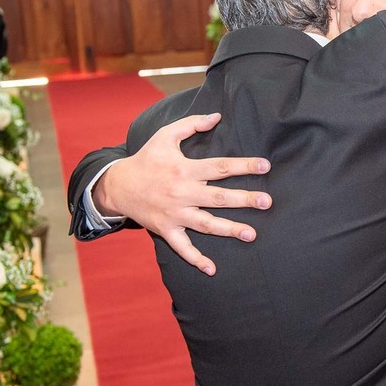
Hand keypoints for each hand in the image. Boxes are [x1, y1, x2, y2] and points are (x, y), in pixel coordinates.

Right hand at [94, 112, 270, 274]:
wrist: (117, 185)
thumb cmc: (146, 159)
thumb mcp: (164, 136)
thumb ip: (191, 124)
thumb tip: (217, 115)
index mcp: (183, 169)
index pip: (219, 167)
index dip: (242, 166)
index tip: (264, 166)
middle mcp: (181, 193)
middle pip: (218, 198)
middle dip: (244, 200)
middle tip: (267, 202)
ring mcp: (174, 214)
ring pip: (206, 224)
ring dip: (229, 230)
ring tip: (252, 234)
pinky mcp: (166, 230)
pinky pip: (182, 248)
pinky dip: (195, 260)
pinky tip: (212, 269)